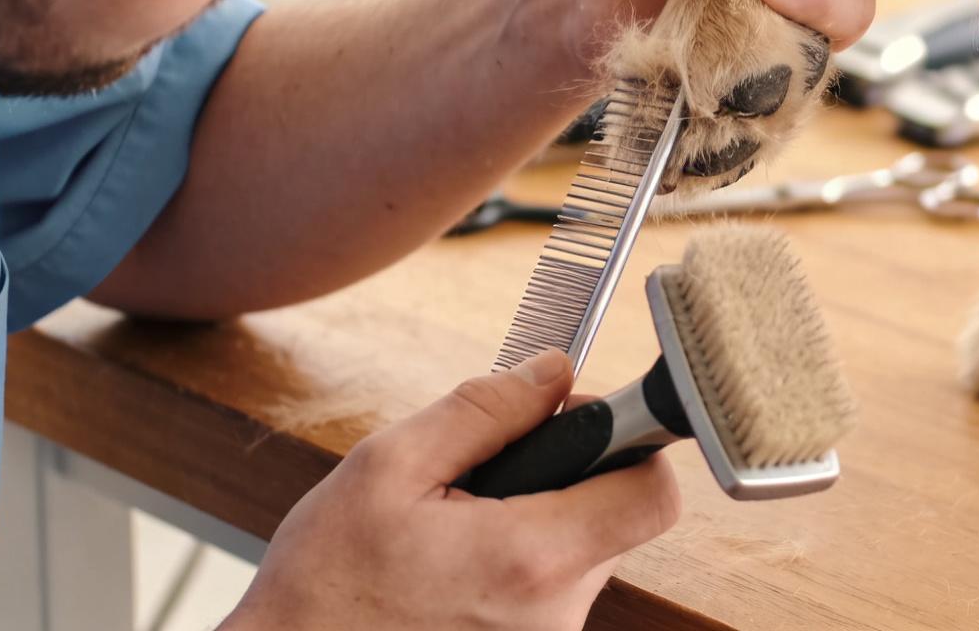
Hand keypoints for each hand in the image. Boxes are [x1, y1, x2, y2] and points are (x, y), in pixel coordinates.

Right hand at [222, 351, 678, 630]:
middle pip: (615, 517)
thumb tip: (554, 372)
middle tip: (482, 477)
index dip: (629, 443)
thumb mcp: (388, 468)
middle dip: (564, 478)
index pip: (652, 492)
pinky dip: (516, 564)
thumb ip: (483, 411)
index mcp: (531, 558)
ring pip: (580, 554)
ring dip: (534, 523)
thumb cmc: (326, 582)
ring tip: (454, 530)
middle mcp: (556, 613)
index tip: (573, 422)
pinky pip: (549, 591)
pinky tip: (453, 568)